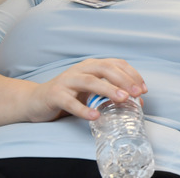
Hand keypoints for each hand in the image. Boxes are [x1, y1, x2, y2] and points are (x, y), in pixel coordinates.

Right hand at [24, 58, 147, 122]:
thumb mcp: (92, 92)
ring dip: (108, 89)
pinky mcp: (55, 94)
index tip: (143, 89)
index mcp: (92, 66)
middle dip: (124, 80)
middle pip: (105, 69)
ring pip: (90, 81)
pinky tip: (95, 116)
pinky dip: (83, 109)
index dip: (132, 74)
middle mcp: (80, 69)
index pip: (116, 64)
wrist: (36, 100)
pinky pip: (70, 102)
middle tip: (137, 93)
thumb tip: (137, 102)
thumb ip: (111, 94)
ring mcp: (67, 81)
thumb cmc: (69, 95)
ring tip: (123, 100)